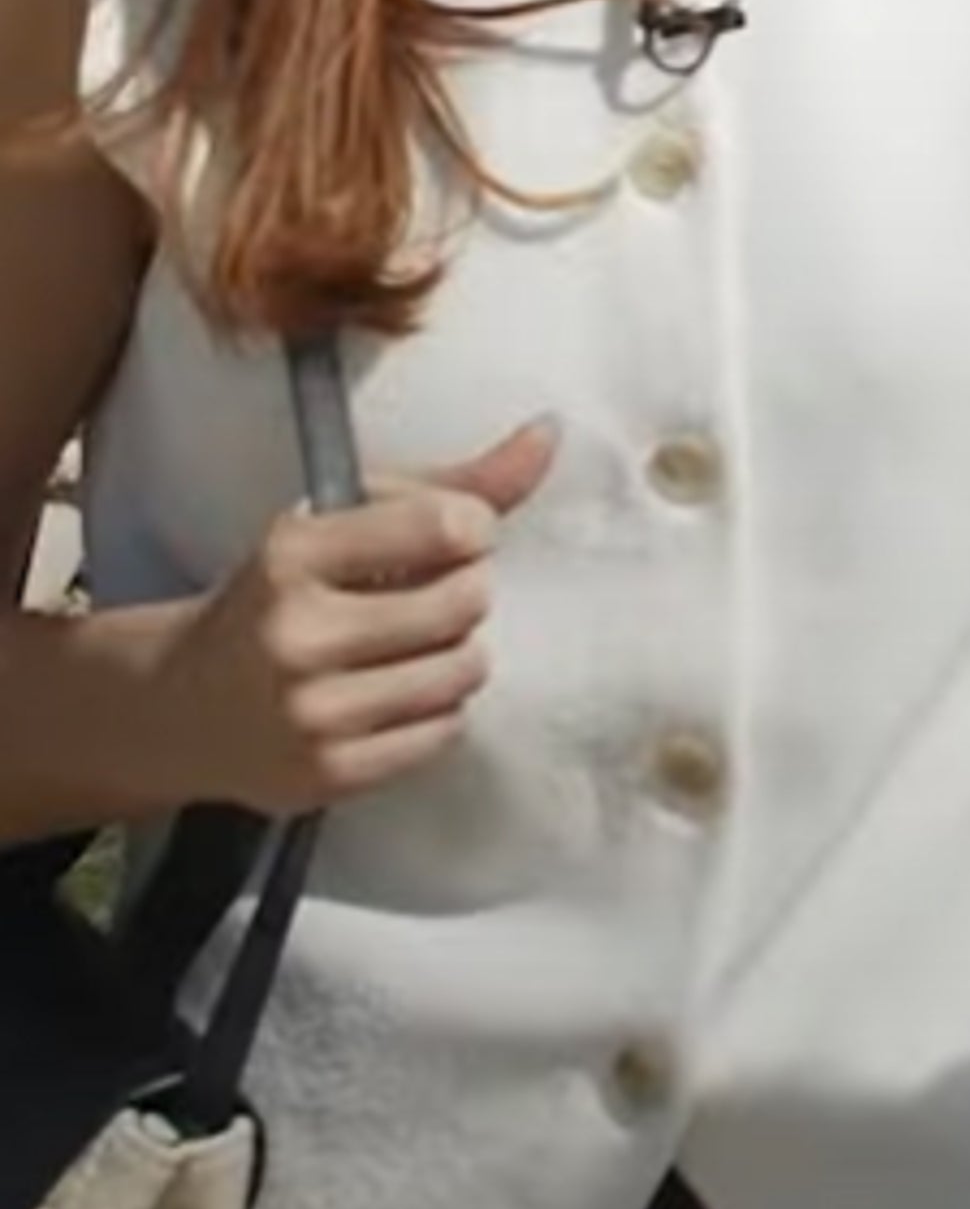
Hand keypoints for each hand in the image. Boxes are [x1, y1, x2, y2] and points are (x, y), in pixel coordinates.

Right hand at [148, 417, 558, 813]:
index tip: (453, 537)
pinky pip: (443, 732)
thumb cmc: (284, 592)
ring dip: (459, 652)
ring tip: (415, 644)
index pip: (446, 525)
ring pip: (463, 670)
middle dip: (466, 592)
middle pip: (465, 602)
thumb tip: (551, 433)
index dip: (472, 528)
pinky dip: (438, 709)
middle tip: (430, 595)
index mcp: (293, 554)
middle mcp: (293, 636)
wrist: (179, 704)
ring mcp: (306, 714)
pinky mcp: (323, 775)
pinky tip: (397, 692)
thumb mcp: (346, 517)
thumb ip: (456, 481)